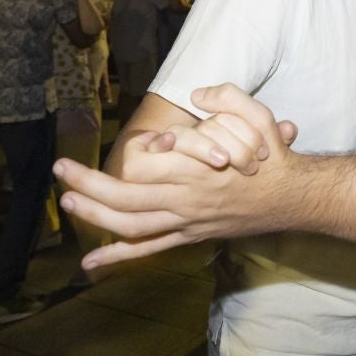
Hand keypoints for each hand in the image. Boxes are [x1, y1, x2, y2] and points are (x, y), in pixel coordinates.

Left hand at [53, 84, 297, 268]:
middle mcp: (188, 200)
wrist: (295, 199)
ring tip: (69, 203)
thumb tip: (197, 93)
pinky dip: (117, 256)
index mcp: (200, 170)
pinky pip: (148, 250)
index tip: (132, 141)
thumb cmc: (274, 156)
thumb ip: (228, 98)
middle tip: (61, 170)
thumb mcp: (260, 116)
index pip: (152, 168)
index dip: (134, 155)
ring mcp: (187, 222)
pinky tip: (90, 261)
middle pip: (128, 199)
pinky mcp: (189, 236)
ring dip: (95, 217)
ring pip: (131, 226)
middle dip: (89, 185)